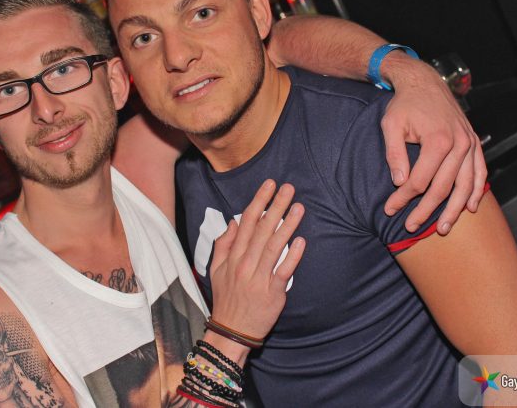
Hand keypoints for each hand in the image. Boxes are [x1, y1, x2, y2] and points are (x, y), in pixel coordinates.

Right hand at [209, 180, 305, 339]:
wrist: (231, 331)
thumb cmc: (226, 298)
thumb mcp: (216, 269)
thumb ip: (224, 244)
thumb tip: (234, 221)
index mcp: (233, 256)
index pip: (247, 222)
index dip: (259, 201)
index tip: (269, 185)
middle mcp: (245, 263)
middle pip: (263, 229)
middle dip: (275, 206)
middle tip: (288, 188)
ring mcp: (259, 278)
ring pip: (274, 246)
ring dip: (287, 225)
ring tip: (299, 207)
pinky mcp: (272, 292)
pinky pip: (283, 271)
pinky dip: (292, 256)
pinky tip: (301, 240)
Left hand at [381, 55, 486, 233]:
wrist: (424, 82)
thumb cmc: (405, 104)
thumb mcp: (391, 125)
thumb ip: (394, 154)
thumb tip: (399, 182)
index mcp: (437, 140)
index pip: (419, 181)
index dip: (403, 199)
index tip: (390, 210)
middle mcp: (459, 144)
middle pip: (443, 188)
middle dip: (426, 211)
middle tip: (411, 227)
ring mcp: (469, 143)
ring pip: (465, 185)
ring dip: (454, 210)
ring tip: (443, 228)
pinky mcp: (473, 141)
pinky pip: (480, 171)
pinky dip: (477, 190)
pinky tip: (470, 207)